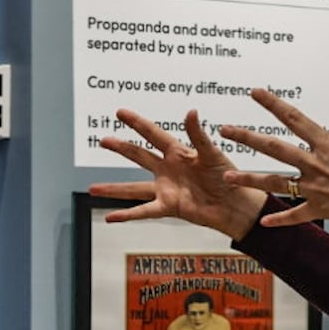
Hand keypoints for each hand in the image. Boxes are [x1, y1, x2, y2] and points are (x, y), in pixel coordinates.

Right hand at [91, 108, 266, 240]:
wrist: (236, 205)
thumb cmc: (228, 177)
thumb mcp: (213, 154)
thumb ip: (198, 136)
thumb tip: (191, 112)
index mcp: (178, 152)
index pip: (153, 133)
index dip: (136, 123)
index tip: (120, 112)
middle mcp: (168, 169)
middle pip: (138, 156)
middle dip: (120, 148)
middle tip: (103, 140)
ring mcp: (166, 188)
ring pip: (133, 188)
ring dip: (113, 189)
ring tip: (93, 188)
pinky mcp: (168, 207)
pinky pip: (144, 211)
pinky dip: (127, 215)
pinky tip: (110, 217)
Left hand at [219, 89, 328, 233]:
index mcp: (327, 145)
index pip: (295, 119)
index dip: (273, 104)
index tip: (255, 93)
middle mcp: (315, 165)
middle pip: (274, 148)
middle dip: (247, 138)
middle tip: (225, 130)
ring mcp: (314, 188)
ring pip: (275, 182)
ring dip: (250, 179)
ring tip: (227, 177)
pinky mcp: (319, 209)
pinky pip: (295, 215)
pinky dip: (280, 219)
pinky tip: (263, 221)